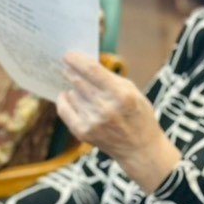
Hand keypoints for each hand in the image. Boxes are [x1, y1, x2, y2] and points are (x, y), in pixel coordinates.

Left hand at [58, 52, 180, 191]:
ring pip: (72, 93)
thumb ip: (110, 78)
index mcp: (121, 95)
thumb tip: (85, 63)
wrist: (139, 149)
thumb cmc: (138, 116)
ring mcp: (92, 122)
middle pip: (78, 81)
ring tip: (84, 91)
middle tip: (68, 66)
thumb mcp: (133, 92)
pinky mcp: (82, 132)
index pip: (92, 71)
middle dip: (71, 71)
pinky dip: (65, 100)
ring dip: (74, 88)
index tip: (68, 55)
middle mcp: (105, 108)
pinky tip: (69, 96)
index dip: (77, 60)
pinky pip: (64, 109)